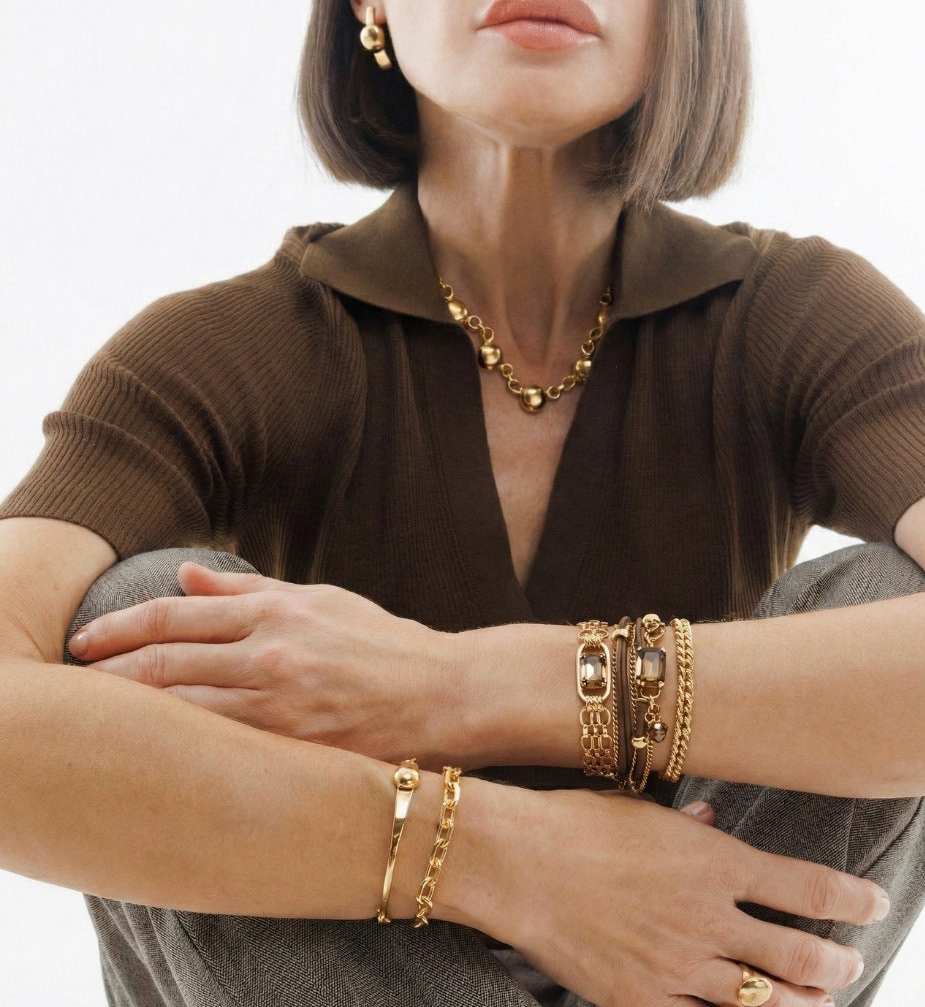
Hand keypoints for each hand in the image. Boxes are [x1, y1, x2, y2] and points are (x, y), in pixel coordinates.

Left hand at [68, 562, 447, 762]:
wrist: (447, 692)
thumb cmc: (385, 643)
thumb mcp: (320, 601)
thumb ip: (250, 589)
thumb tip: (186, 576)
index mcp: (277, 611)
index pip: (176, 615)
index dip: (120, 627)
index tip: (84, 640)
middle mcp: (272, 654)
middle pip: (165, 664)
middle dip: (107, 673)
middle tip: (72, 683)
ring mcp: (282, 706)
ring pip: (182, 711)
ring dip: (131, 716)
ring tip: (96, 722)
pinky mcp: (296, 750)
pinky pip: (220, 751)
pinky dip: (180, 748)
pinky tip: (155, 753)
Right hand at [485, 788, 884, 1006]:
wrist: (517, 862)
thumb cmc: (578, 824)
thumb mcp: (644, 811)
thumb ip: (691, 826)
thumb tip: (717, 824)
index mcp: (716, 862)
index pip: (811, 889)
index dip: (855, 900)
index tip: (876, 903)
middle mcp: (710, 918)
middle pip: (802, 955)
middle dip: (837, 962)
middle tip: (848, 962)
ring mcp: (679, 967)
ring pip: (766, 1002)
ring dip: (803, 1003)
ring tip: (816, 1001)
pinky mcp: (643, 1002)